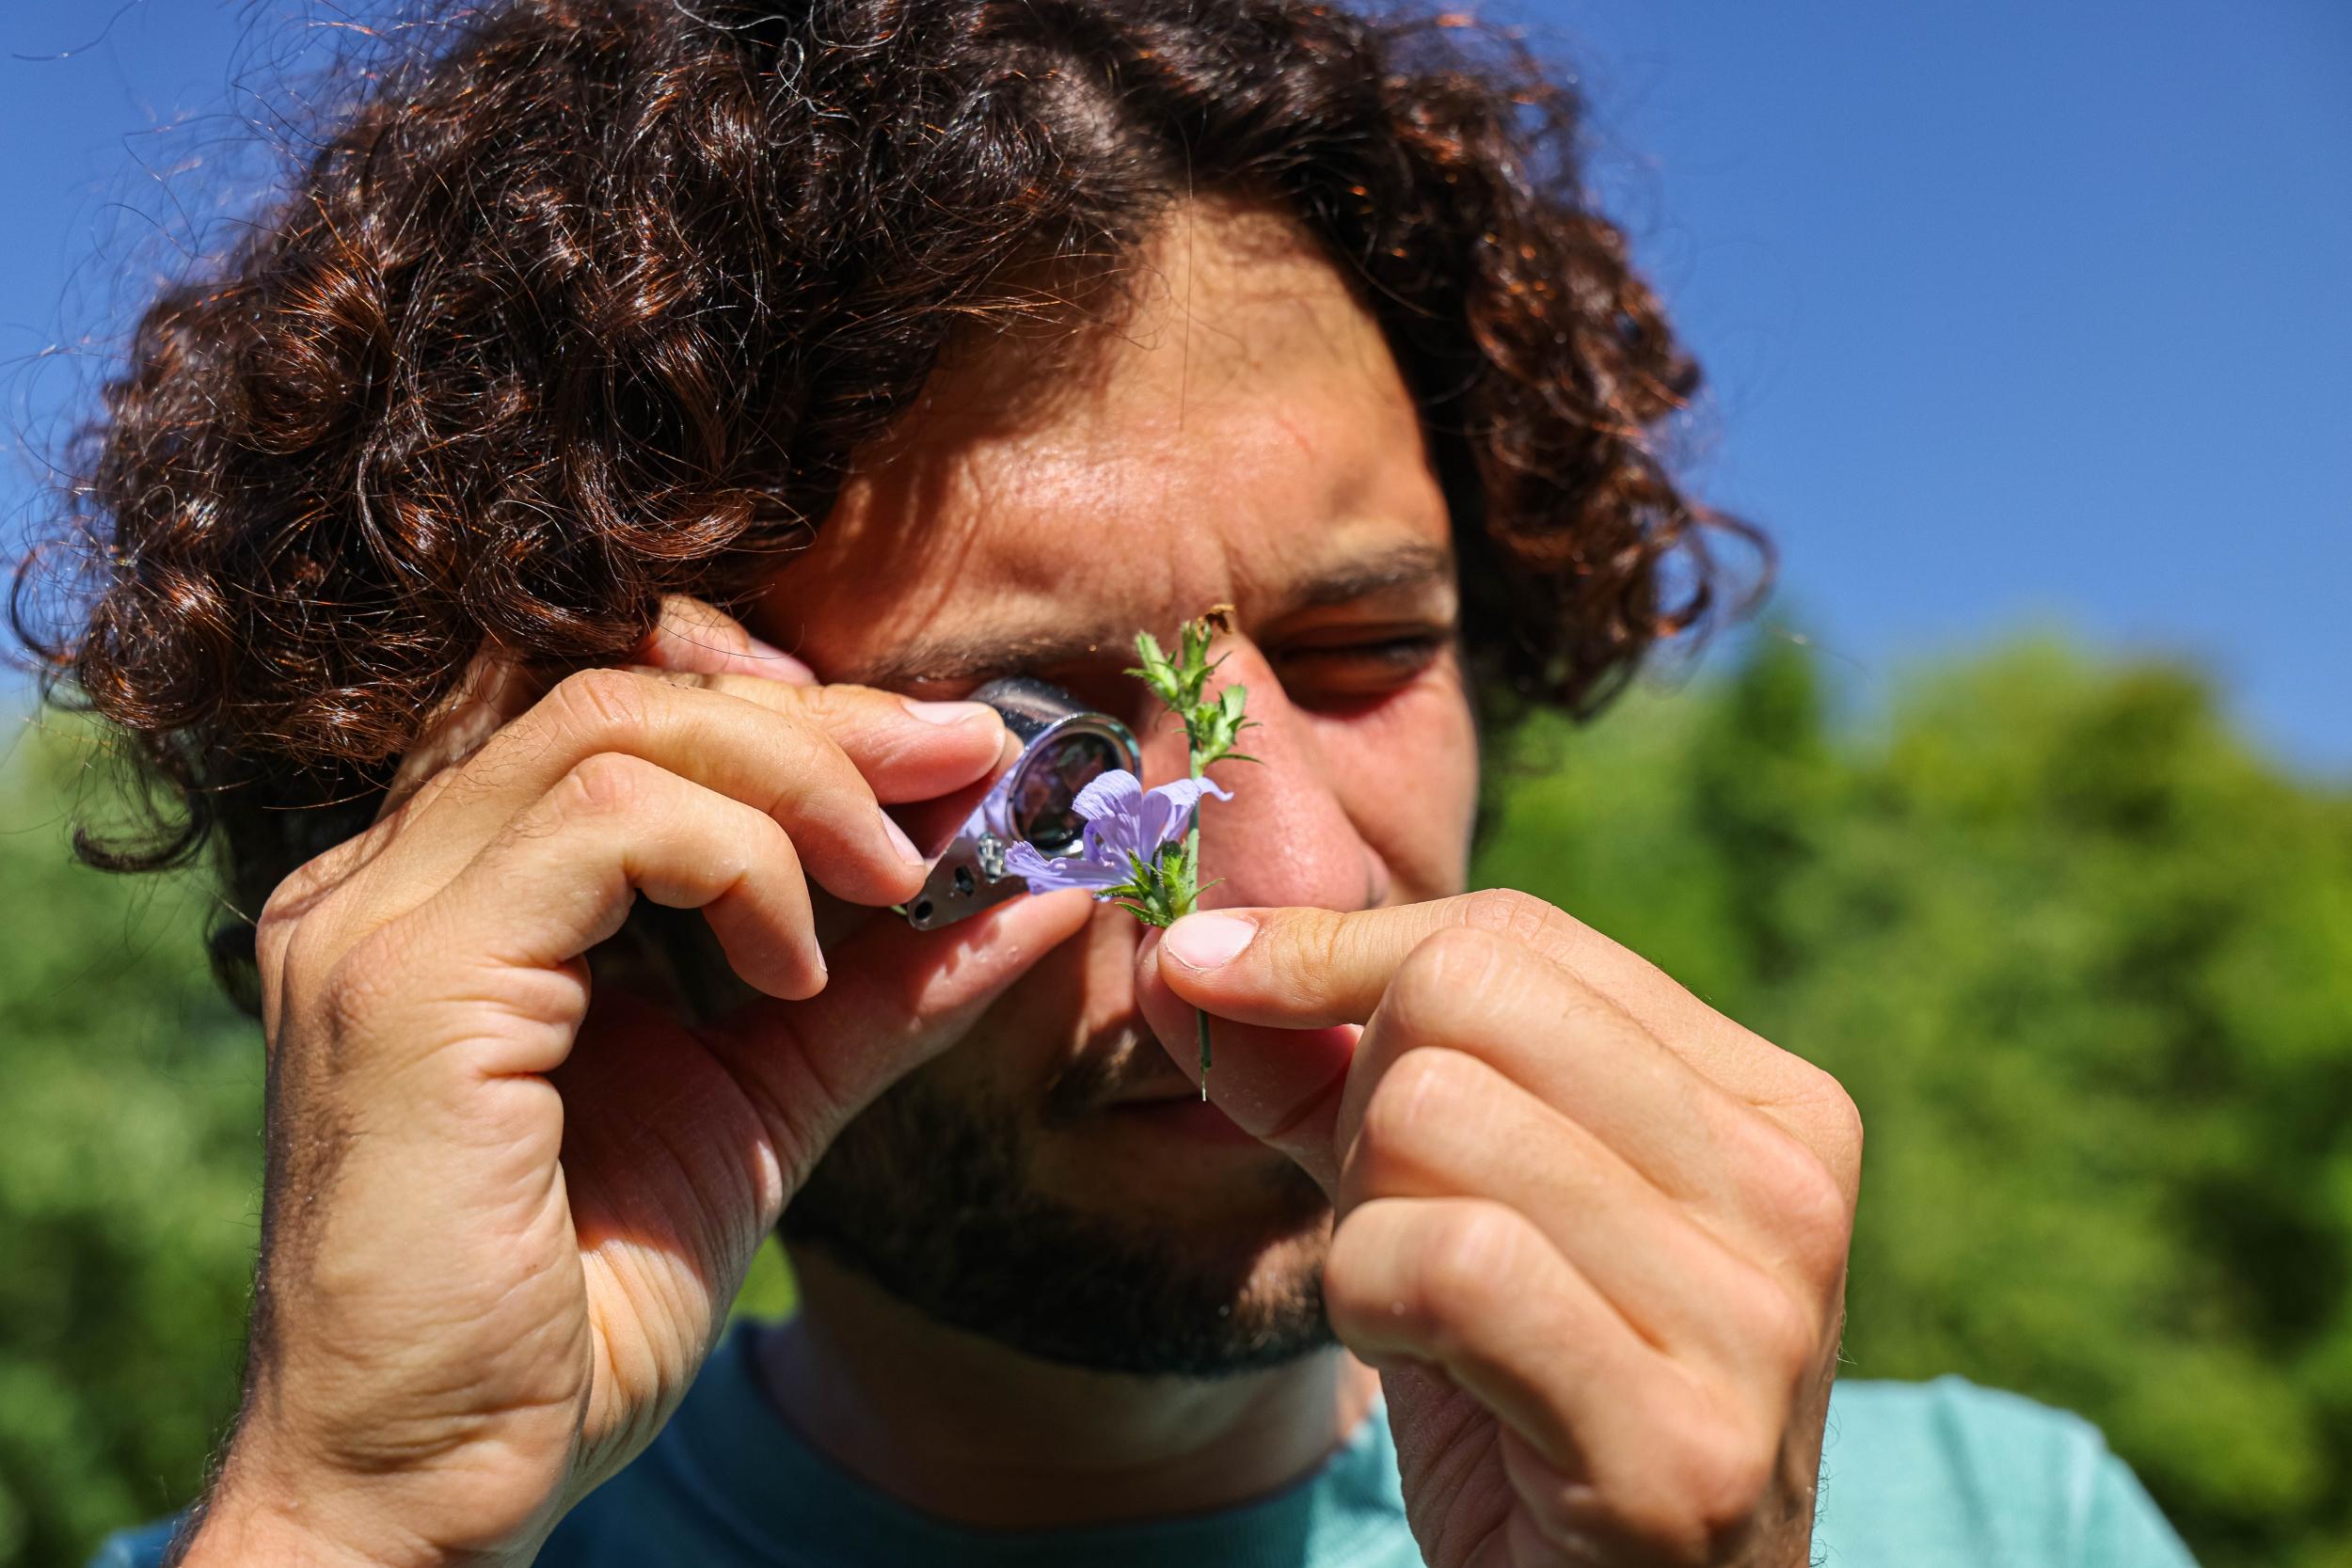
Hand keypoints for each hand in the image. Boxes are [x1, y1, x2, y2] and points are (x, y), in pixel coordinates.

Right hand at [181, 598, 1091, 1567]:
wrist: (436, 1488)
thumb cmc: (580, 1310)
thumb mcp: (765, 1103)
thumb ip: (883, 991)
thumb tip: (1043, 891)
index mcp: (456, 894)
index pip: (627, 717)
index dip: (798, 710)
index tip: (951, 755)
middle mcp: (390, 878)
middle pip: (630, 698)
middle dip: (830, 723)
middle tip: (973, 766)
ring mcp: (378, 919)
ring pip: (618, 732)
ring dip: (802, 787)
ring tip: (893, 883)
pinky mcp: (406, 983)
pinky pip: (604, 826)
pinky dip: (737, 863)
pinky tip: (794, 968)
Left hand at [1138, 890, 1860, 1567]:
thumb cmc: (1529, 1416)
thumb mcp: (1439, 1209)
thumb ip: (1329, 1077)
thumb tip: (1183, 951)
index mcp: (1773, 1109)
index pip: (1511, 937)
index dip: (1333, 950)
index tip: (1211, 972)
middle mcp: (1792, 1193)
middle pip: (1460, 1005)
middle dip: (1362, 1111)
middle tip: (1396, 1235)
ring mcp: (1753, 1321)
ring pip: (1430, 1120)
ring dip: (1362, 1230)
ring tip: (1425, 1319)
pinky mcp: (1681, 1449)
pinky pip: (1445, 1264)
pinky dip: (1372, 1306)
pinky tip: (1422, 1368)